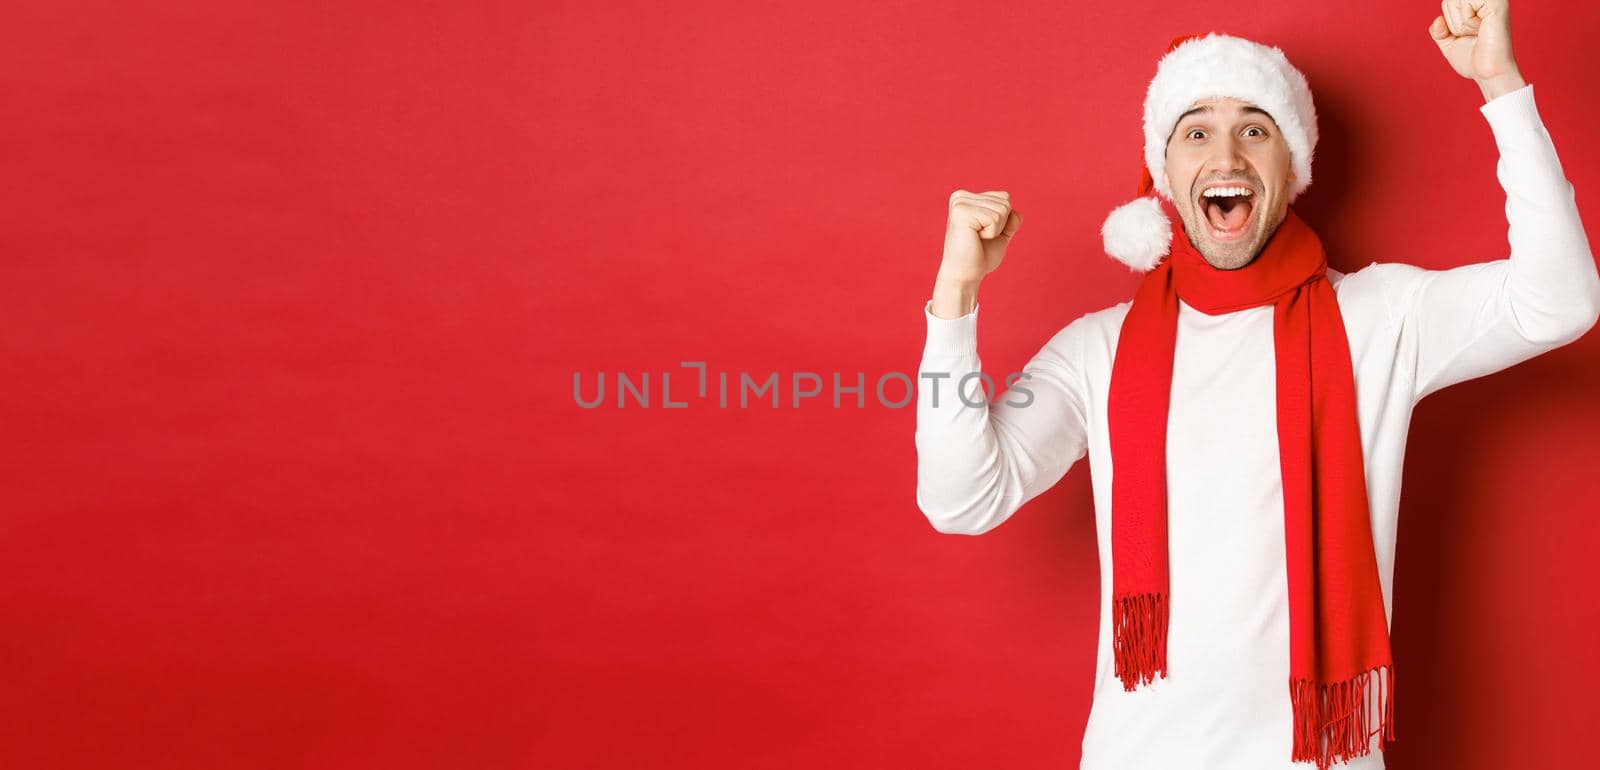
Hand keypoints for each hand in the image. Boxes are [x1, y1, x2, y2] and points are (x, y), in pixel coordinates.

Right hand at [931, 190, 1020, 318]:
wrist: (964, 276)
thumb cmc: (979, 257)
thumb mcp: (1000, 234)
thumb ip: (1010, 221)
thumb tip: (1015, 213)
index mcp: (967, 198)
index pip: (1004, 197)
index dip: (1003, 221)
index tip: (983, 234)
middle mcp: (961, 197)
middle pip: (1005, 201)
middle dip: (1000, 225)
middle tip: (980, 239)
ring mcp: (960, 203)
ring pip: (1002, 209)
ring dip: (995, 230)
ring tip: (976, 239)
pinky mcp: (961, 212)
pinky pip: (995, 218)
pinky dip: (991, 233)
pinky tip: (975, 239)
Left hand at [1428, 0, 1525, 99]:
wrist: (1488, 73)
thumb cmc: (1473, 60)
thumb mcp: (1449, 44)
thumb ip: (1439, 31)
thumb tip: (1438, 19)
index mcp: (1479, 5)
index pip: (1448, 2)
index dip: (1449, 22)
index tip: (1467, 34)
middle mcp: (1487, 0)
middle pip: (1448, 1)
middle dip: (1453, 24)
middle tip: (1473, 34)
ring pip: (1454, 1)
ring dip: (1459, 24)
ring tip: (1478, 32)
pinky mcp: (1497, 3)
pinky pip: (1466, 3)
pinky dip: (1467, 21)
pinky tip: (1482, 28)